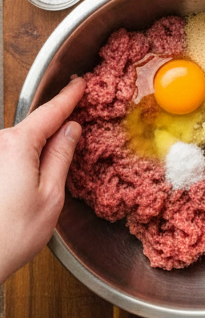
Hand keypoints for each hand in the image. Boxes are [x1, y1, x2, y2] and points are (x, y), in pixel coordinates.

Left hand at [0, 75, 85, 284]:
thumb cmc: (14, 233)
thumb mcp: (51, 195)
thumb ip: (61, 157)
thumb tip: (71, 131)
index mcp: (18, 144)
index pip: (49, 113)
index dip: (68, 98)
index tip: (80, 84)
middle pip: (35, 127)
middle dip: (55, 126)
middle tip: (77, 121)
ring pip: (23, 142)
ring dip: (40, 148)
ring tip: (56, 163)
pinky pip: (12, 155)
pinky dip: (27, 159)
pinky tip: (36, 175)